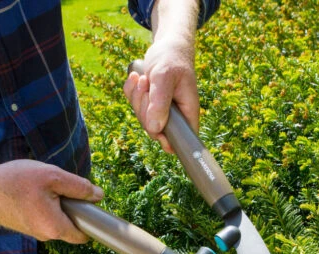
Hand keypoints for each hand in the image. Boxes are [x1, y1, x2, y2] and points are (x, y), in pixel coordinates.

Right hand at [0, 160, 103, 243]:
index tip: (89, 207)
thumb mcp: (52, 176)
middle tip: (62, 189)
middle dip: (72, 209)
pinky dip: (44, 206)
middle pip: (70, 226)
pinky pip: (43, 218)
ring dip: (57, 206)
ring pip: (56, 220)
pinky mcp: (25, 226)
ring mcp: (34, 232)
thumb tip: (98, 195)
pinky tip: (34, 193)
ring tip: (44, 189)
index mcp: (55, 228)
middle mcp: (45, 235)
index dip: (90, 223)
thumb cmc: (14, 181)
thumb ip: (79, 187)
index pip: (83, 236)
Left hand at [123, 38, 198, 153]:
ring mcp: (161, 112)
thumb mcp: (165, 77)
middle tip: (146, 85)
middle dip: (144, 109)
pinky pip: (134, 106)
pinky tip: (136, 78)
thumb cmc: (172, 59)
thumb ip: (160, 102)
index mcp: (187, 114)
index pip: (180, 141)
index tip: (155, 129)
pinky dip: (131, 92)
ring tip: (143, 78)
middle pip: (155, 130)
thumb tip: (155, 129)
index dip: (166, 141)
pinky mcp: (149, 105)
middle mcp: (175, 117)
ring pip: (143, 119)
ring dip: (137, 97)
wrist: (167, 46)